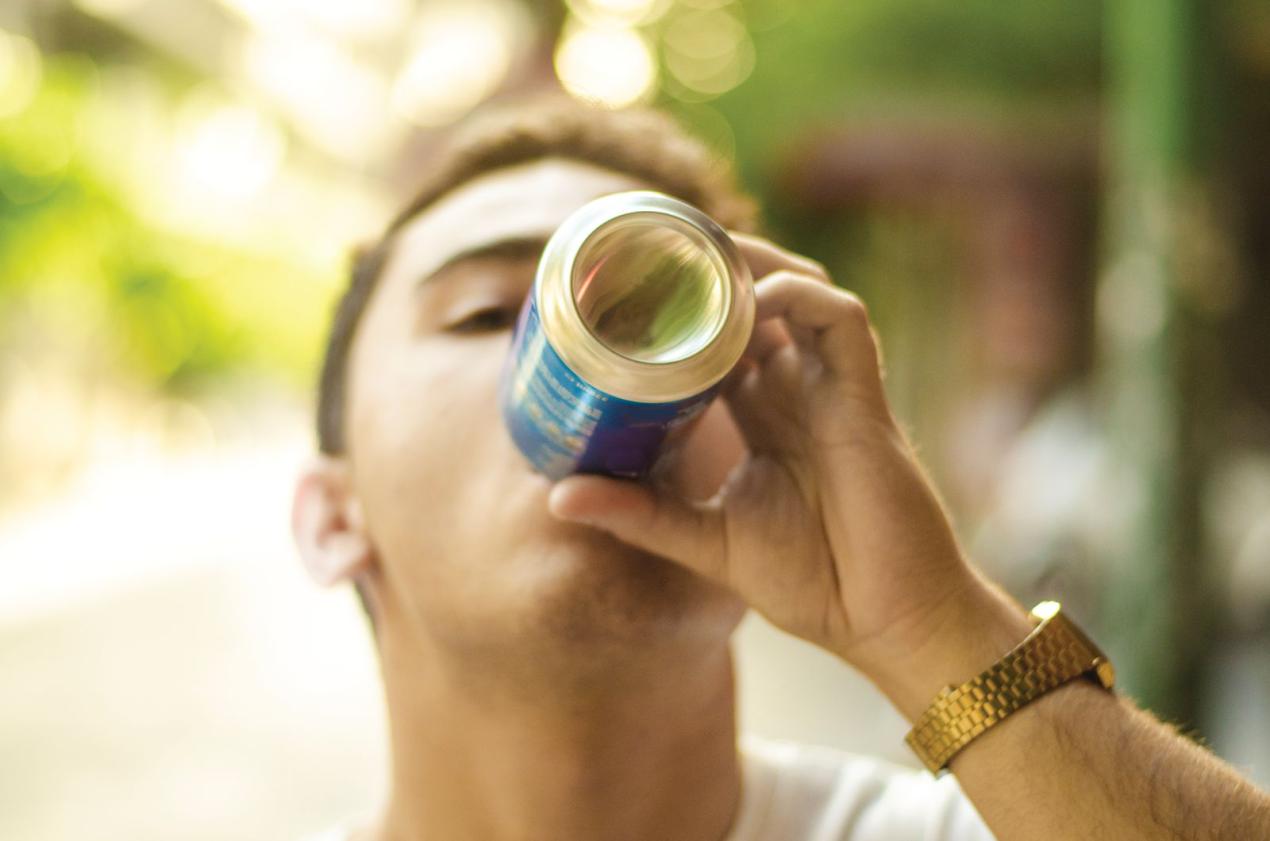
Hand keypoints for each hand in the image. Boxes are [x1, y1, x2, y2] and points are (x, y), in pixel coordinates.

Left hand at [548, 233, 1016, 706]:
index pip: (719, 337)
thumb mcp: (705, 541)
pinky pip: (841, 319)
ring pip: (799, 288)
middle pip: (755, 297)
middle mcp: (797, 389)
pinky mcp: (864, 399)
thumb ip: (640, 515)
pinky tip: (754, 298)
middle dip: (708, 267)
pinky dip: (799, 295)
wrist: (886, 621)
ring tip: (693, 255)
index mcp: (765, 414)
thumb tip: (556, 499)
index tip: (623, 287)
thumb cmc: (812, 582)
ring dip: (751, 264)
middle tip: (647, 250)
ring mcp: (832, 389)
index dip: (681, 307)